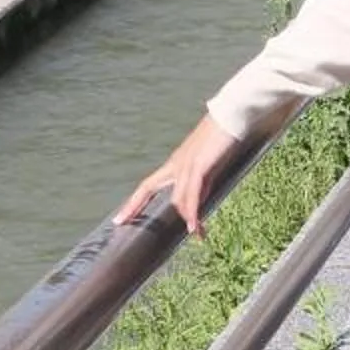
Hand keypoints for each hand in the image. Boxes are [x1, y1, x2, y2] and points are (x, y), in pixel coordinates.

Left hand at [114, 114, 241, 236]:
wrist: (230, 116)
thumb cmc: (222, 138)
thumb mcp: (208, 166)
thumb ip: (201, 184)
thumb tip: (197, 203)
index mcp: (176, 163)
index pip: (149, 184)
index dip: (135, 200)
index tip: (121, 215)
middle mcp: (176, 164)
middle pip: (148, 186)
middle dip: (133, 205)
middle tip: (118, 223)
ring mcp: (186, 164)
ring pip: (177, 198)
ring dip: (186, 218)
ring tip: (196, 234)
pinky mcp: (199, 165)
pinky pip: (192, 194)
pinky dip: (193, 212)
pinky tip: (195, 226)